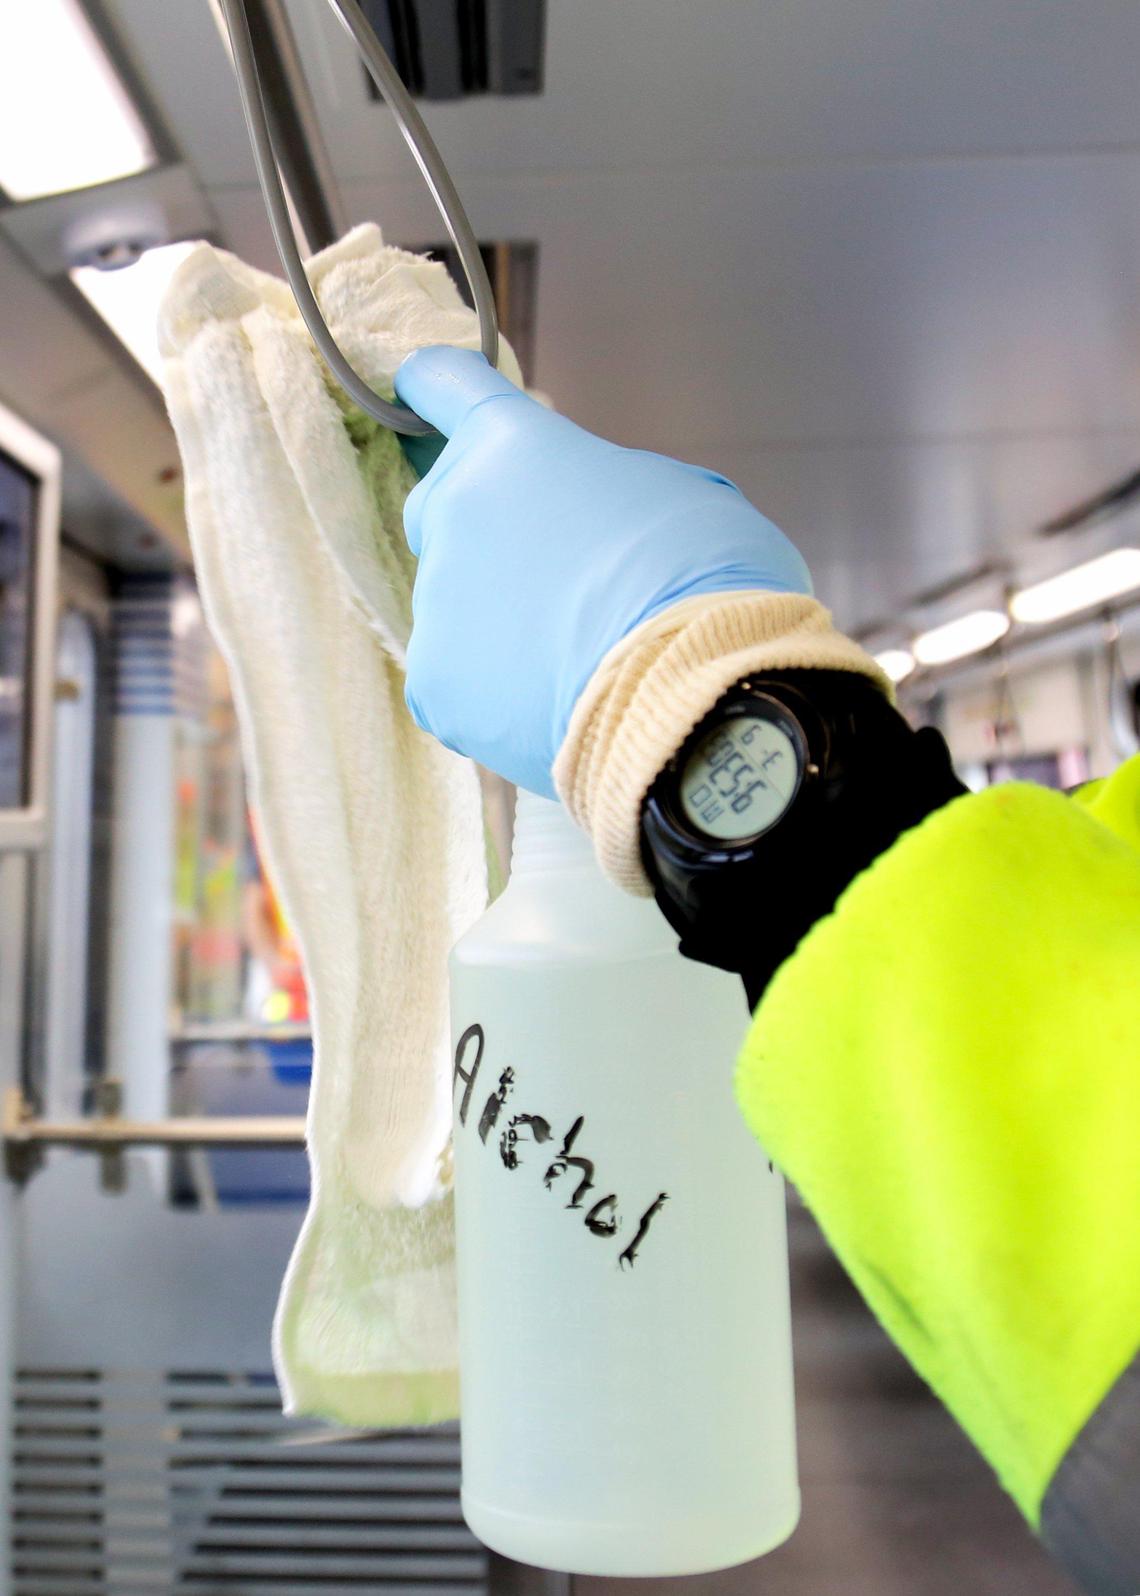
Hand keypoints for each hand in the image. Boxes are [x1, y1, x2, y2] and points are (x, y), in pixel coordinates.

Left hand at [395, 347, 811, 795]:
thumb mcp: (678, 489)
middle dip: (490, 533)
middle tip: (560, 579)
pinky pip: (456, 682)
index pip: (446, 387)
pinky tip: (550, 704)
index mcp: (515, 446)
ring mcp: (437, 601)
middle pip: (447, 509)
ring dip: (502, 623)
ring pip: (458, 607)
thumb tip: (592, 513)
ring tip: (576, 659)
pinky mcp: (433, 683)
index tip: (421, 385)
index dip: (436, 387)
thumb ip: (605, 486)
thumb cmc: (709, 579)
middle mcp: (457, 511)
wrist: (695, 694)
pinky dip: (494, 695)